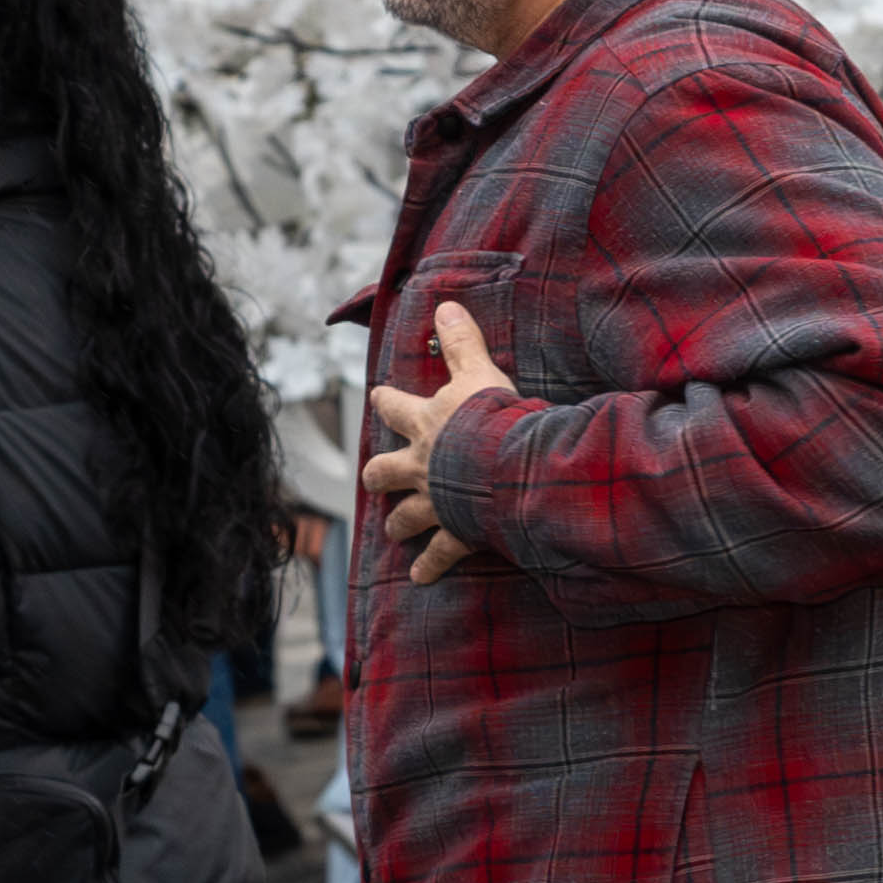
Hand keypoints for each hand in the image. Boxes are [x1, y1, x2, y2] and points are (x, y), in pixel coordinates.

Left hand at [357, 301, 518, 586]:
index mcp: (426, 424)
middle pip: (382, 471)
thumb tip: (446, 304)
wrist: (506, 465)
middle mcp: (421, 465)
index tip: (376, 397)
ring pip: (404, 518)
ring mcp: (435, 502)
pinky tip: (421, 578)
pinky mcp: (455, 532)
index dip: (384, 401)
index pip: (394, 407)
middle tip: (375, 478)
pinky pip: (438, 555)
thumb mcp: (479, 371)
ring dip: (399, 524)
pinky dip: (429, 567)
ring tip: (395, 531)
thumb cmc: (494, 417)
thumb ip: (462, 341)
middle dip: (378, 475)